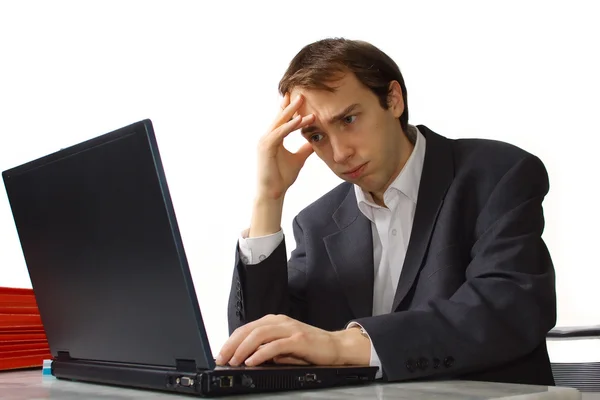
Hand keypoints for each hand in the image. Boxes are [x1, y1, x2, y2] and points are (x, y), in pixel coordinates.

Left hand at [215, 314, 370, 366]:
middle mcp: (280, 321)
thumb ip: (267, 348)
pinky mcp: (299, 339)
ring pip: (259, 334)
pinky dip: (261, 353)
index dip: (231, 340)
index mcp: (275, 321)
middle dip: (232, 344)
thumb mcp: (284, 346)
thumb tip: (248, 356)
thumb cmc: (310, 347)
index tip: (221, 354)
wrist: (335, 346)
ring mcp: (290, 329)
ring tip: (234, 361)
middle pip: (249, 329)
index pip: (247, 328)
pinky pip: (275, 345)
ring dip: (243, 348)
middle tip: (222, 358)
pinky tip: (252, 361)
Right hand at [256, 93, 314, 200]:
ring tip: (301, 100)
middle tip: (301, 92)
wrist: (273, 193)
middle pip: (280, 117)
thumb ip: (305, 149)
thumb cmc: (282, 178)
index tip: (301, 98)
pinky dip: (289, 126)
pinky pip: (279, 133)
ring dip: (291, 111)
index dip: (291, 109)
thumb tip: (314, 141)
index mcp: (273, 138)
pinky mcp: (266, 147)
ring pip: (280, 122)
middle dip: (290, 105)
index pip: (283, 120)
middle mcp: (267, 137)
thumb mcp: (298, 159)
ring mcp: (265, 141)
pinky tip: (299, 119)